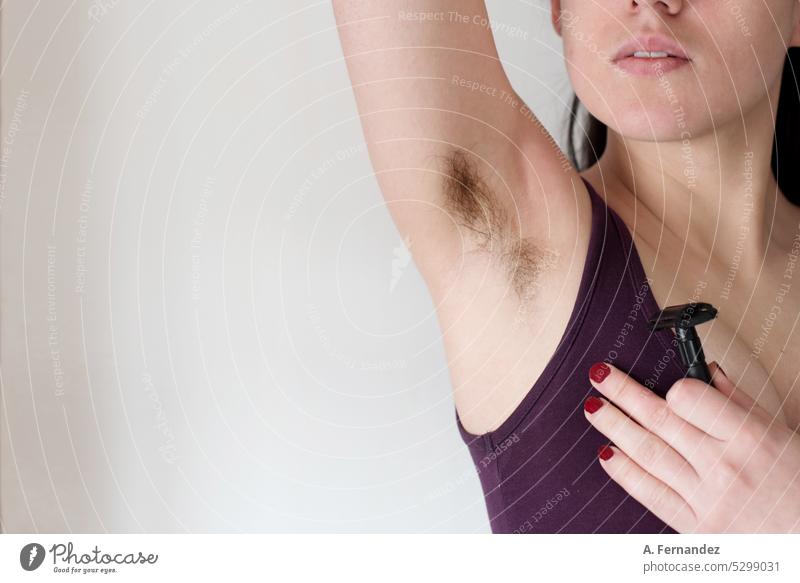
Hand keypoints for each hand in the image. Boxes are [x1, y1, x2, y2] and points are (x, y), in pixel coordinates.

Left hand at [583, 361, 799, 532]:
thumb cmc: (797, 481)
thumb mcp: (780, 433)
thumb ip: (738, 402)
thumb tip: (706, 370)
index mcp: (750, 437)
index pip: (692, 399)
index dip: (672, 388)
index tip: (657, 377)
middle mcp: (725, 467)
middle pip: (660, 422)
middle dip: (623, 394)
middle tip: (598, 374)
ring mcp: (708, 499)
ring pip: (648, 454)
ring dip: (614, 427)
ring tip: (593, 407)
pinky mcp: (696, 527)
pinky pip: (651, 494)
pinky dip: (625, 472)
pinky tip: (607, 453)